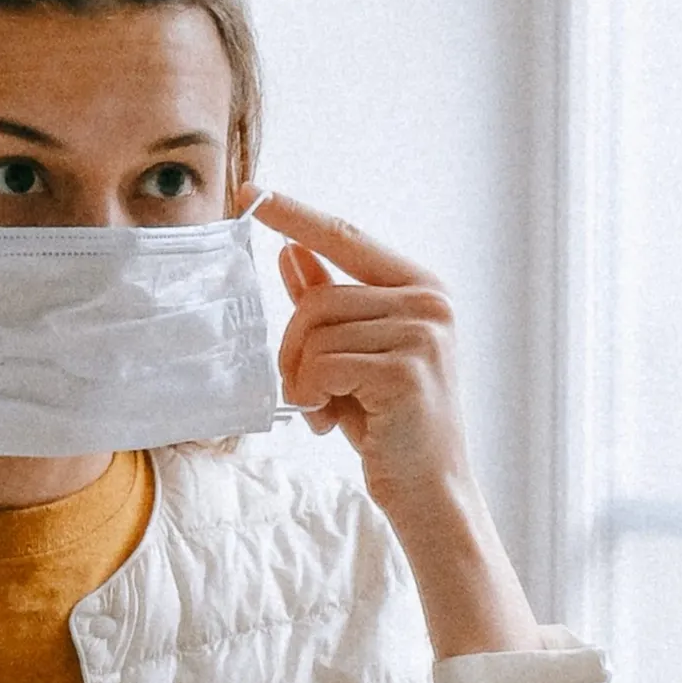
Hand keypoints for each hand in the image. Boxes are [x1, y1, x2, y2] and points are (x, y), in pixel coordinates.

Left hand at [249, 191, 538, 656]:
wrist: (430, 491)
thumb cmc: (391, 424)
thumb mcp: (353, 356)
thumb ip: (329, 301)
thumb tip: (290, 253)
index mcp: (421, 287)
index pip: (346, 235)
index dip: (295, 214)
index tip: (251, 191)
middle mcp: (430, 301)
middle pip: (318, 297)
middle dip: (292, 347)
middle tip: (301, 389)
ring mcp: (424, 334)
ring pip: (316, 331)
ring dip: (302, 378)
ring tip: (322, 409)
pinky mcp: (407, 370)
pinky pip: (324, 365)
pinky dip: (312, 397)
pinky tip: (331, 423)